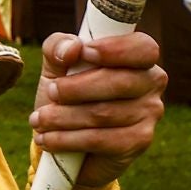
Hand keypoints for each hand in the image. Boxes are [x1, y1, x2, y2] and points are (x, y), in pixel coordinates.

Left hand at [30, 31, 166, 188]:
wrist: (67, 141)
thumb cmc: (66, 94)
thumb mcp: (55, 66)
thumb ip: (58, 47)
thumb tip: (71, 48)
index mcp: (138, 57)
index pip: (142, 48)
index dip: (116, 49)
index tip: (84, 52)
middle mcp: (151, 82)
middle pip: (120, 82)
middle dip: (76, 88)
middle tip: (50, 92)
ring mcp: (149, 113)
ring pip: (106, 113)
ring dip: (64, 117)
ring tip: (39, 120)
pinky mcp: (139, 142)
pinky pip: (102, 140)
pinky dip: (68, 139)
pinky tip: (47, 139)